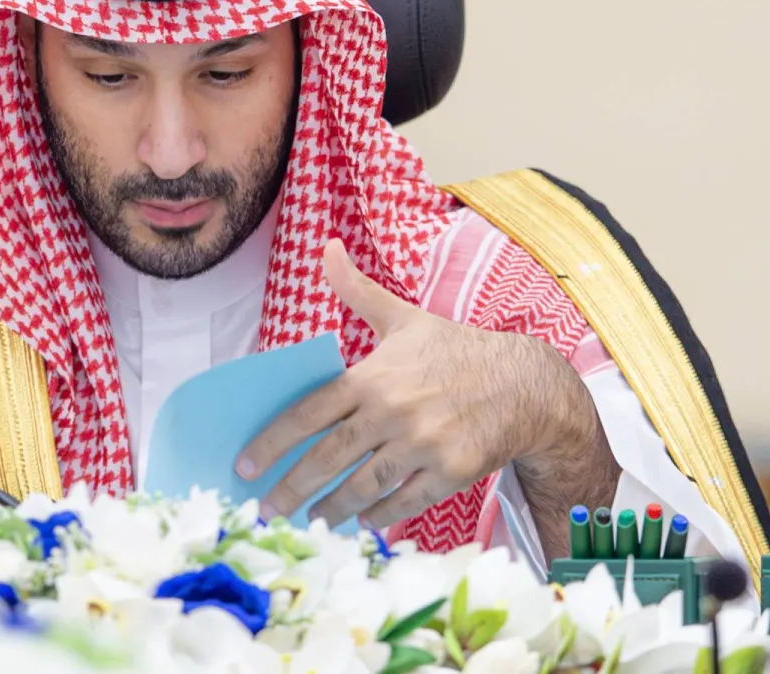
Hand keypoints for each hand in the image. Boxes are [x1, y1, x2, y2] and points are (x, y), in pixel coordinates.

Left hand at [235, 239, 590, 530]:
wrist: (525, 384)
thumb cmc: (455, 350)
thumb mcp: (404, 316)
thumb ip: (358, 290)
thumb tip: (327, 246)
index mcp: (373, 376)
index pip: (309, 413)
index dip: (272, 442)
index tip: (245, 465)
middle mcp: (394, 411)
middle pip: (329, 457)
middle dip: (291, 488)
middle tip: (265, 510)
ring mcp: (423, 444)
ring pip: (363, 486)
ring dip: (331, 508)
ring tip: (309, 521)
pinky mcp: (451, 472)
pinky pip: (404, 502)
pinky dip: (379, 515)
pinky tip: (361, 522)